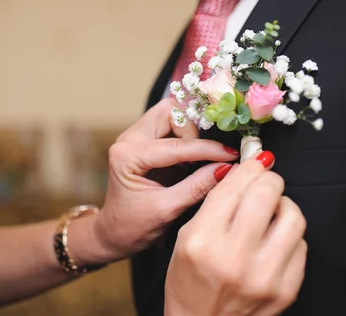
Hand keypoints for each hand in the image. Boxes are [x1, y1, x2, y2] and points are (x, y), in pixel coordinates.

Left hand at [77, 98, 238, 263]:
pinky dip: (188, 138)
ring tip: (199, 159)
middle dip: (194, 130)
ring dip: (191, 132)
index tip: (231, 156)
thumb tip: (227, 168)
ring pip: (172, 114)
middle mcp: (129, 139)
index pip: (176, 145)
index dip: (208, 149)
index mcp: (127, 156)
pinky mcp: (145, 141)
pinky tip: (194, 159)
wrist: (113, 233)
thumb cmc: (132, 226)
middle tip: (208, 156)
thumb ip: (197, 187)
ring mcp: (136, 137)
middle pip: (170, 111)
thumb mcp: (166, 210)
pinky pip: (171, 126)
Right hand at [164, 156, 306, 315]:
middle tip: (265, 183)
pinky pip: (301, 245)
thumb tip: (246, 169)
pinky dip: (288, 236)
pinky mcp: (286, 289)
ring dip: (282, 206)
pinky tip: (273, 242)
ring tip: (271, 213)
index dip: (250, 167)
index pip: (236, 186)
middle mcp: (235, 257)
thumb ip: (216, 201)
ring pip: (293, 216)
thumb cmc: (190, 281)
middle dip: (268, 180)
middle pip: (268, 193)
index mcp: (203, 240)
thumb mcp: (186, 236)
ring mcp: (265, 276)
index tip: (256, 162)